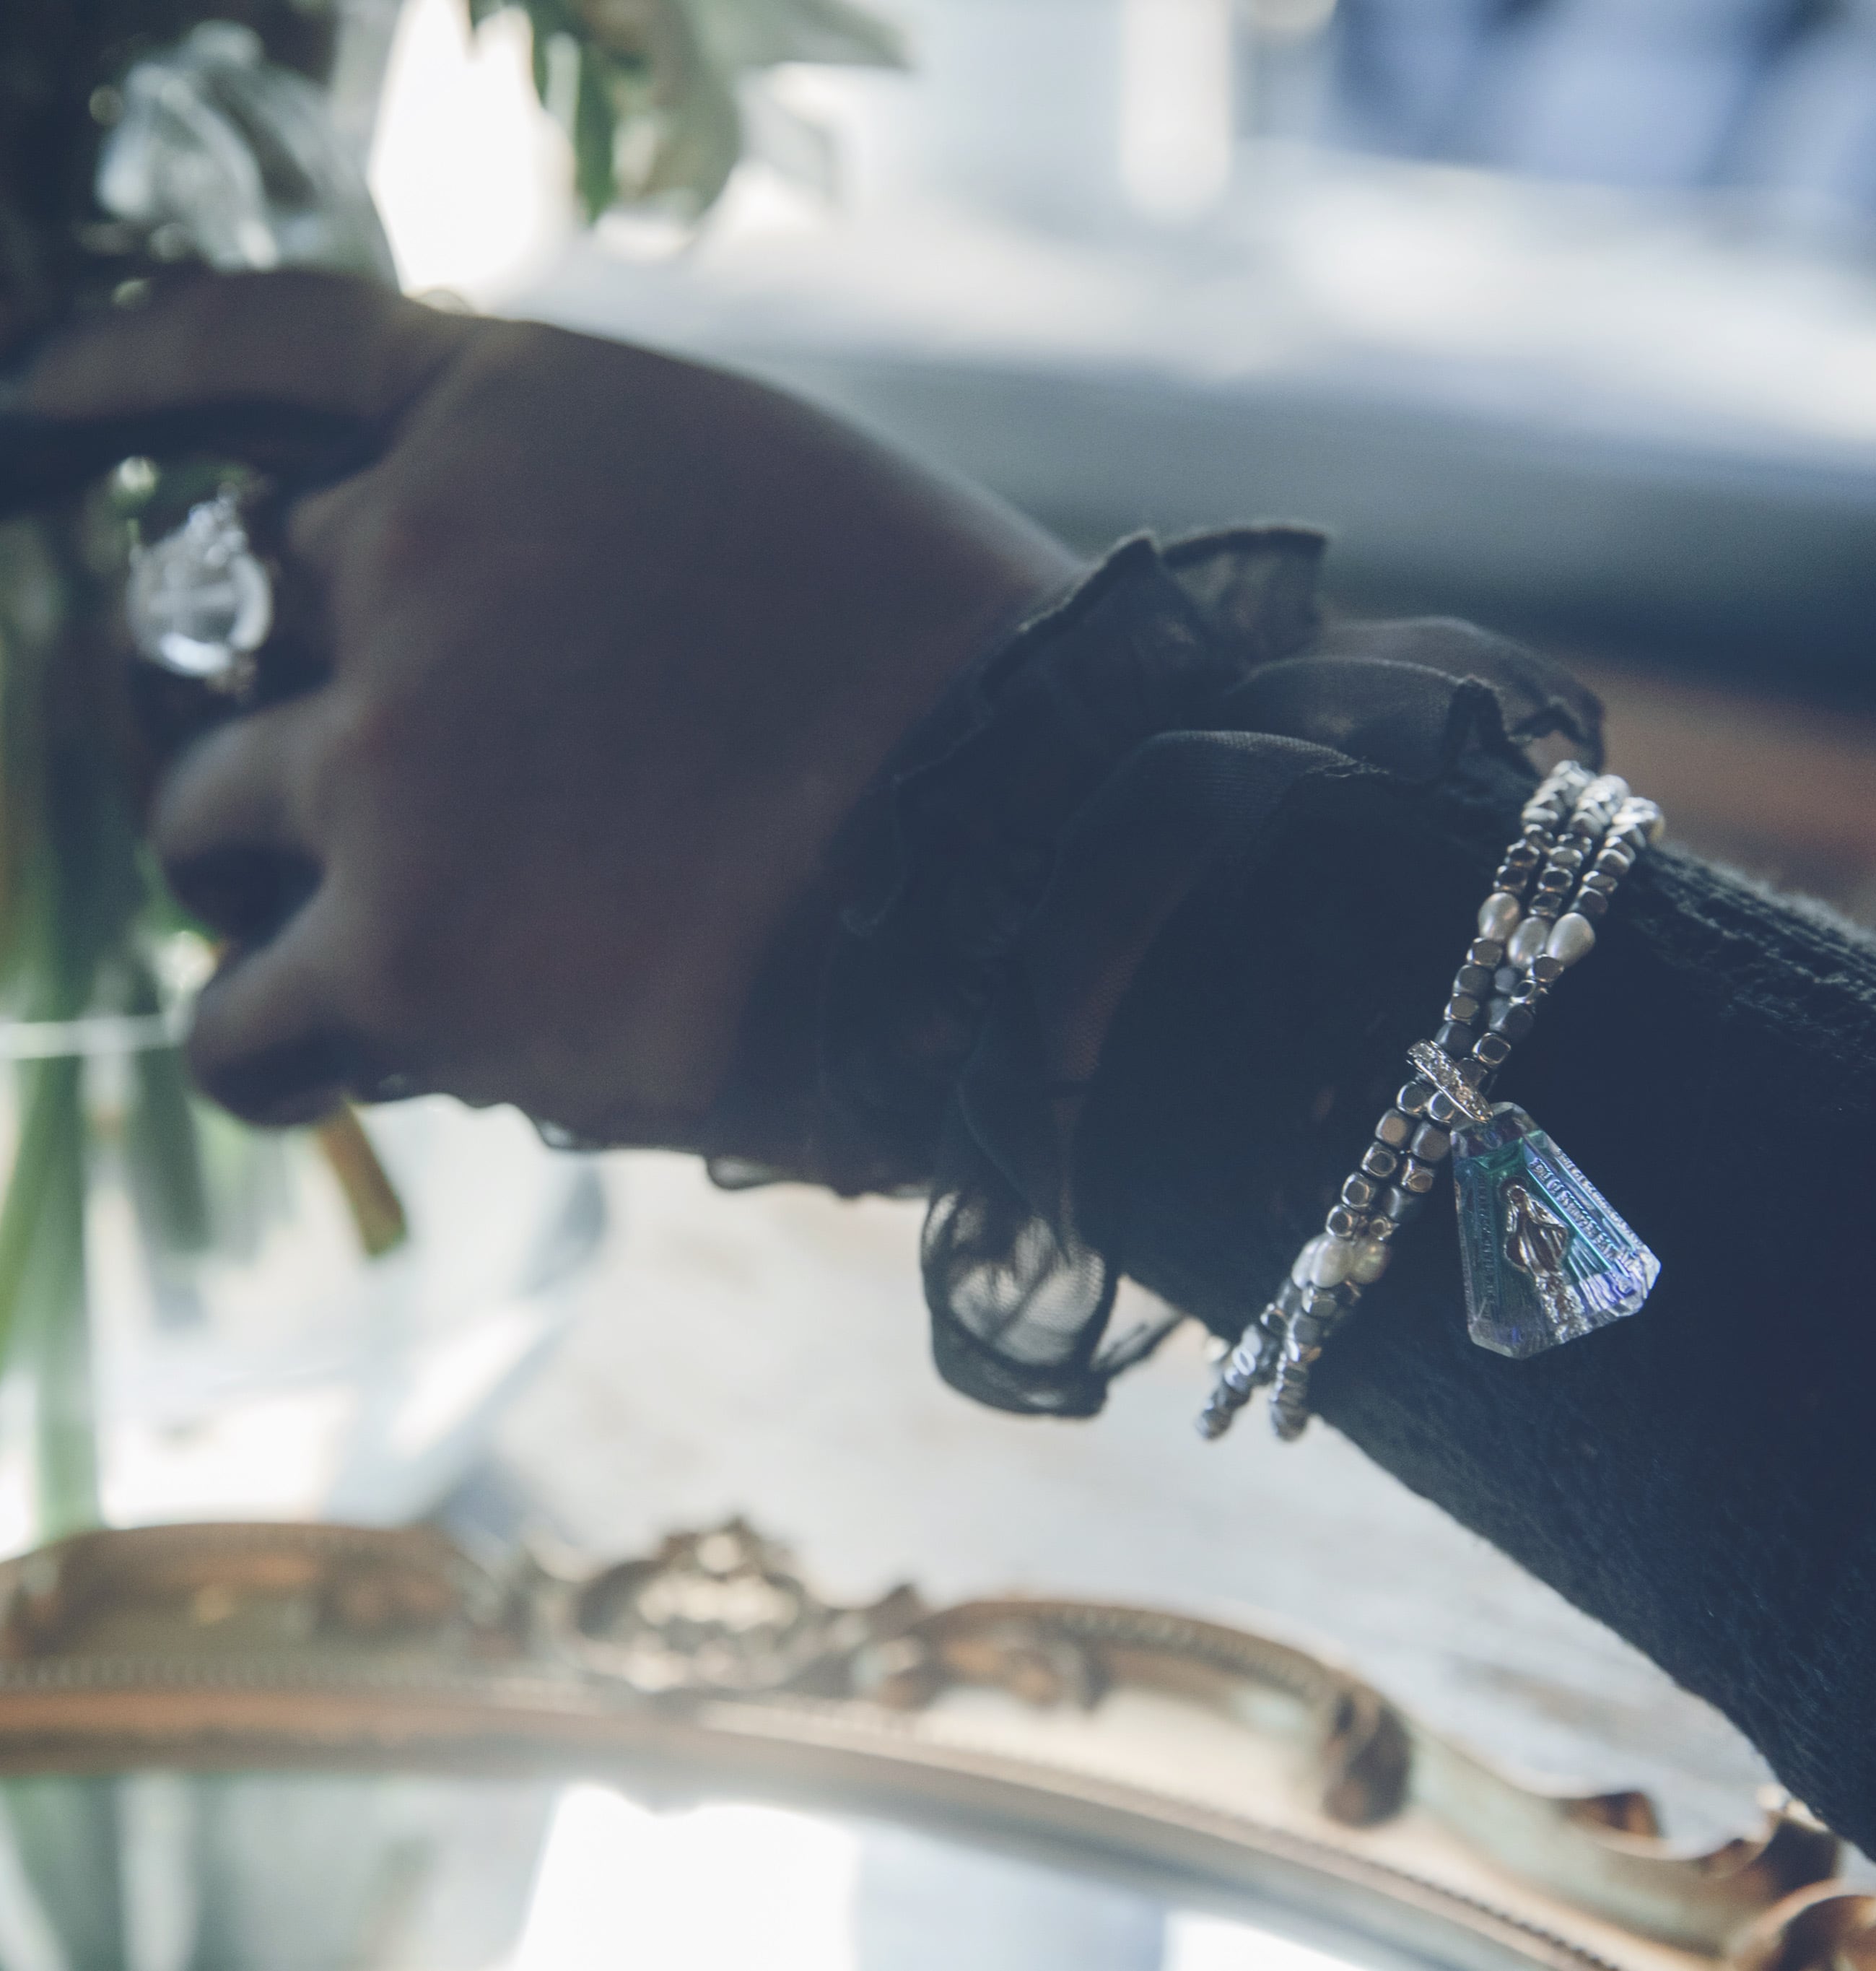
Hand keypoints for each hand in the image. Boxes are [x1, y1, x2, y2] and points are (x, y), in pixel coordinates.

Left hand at [25, 272, 1076, 1152]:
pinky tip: (336, 1064)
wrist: (1047, 871)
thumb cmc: (983, 707)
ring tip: (402, 941)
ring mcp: (391, 750)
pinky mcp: (399, 949)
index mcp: (528, 418)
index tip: (42, 410)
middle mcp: (417, 550)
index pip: (266, 347)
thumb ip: (613, 536)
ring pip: (207, 820)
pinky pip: (238, 1022)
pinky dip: (278, 1047)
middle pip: (225, 615)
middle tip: (363, 792)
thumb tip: (514, 642)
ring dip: (278, 876)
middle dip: (282, 697)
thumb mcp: (799, 522)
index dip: (130, 374)